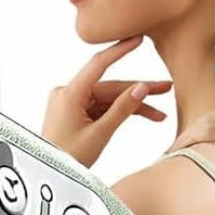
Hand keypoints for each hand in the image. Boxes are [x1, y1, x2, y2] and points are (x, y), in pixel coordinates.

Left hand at [41, 36, 171, 167]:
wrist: (48, 175)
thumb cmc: (67, 159)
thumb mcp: (99, 134)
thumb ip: (122, 109)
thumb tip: (142, 89)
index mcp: (69, 94)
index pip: (99, 64)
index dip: (121, 51)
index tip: (138, 39)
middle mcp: (67, 94)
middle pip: (109, 87)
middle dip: (138, 91)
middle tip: (165, 89)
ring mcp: (70, 103)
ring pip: (108, 99)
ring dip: (132, 106)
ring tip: (158, 114)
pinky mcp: (73, 113)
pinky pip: (100, 108)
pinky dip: (117, 113)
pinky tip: (140, 116)